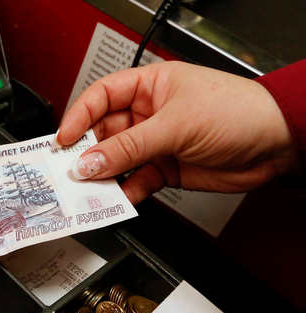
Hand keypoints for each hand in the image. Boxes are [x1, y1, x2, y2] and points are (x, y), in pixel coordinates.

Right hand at [57, 61, 297, 203]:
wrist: (277, 144)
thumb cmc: (239, 112)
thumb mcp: (174, 125)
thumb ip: (128, 147)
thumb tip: (90, 162)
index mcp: (149, 86)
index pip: (100, 97)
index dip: (79, 117)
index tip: (63, 141)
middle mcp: (149, 113)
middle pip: (103, 133)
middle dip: (88, 153)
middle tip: (72, 171)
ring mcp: (156, 143)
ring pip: (116, 161)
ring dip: (104, 176)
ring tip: (92, 189)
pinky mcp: (165, 169)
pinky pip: (134, 181)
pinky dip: (125, 192)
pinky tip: (120, 198)